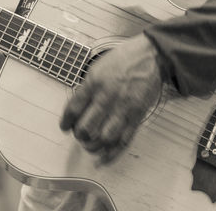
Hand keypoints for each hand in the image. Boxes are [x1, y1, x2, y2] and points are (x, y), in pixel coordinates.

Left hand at [60, 34, 162, 164]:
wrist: (150, 57)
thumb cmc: (123, 60)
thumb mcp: (97, 67)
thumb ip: (87, 88)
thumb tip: (77, 107)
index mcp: (94, 83)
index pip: (73, 109)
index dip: (66, 122)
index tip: (64, 127)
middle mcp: (107, 97)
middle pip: (86, 127)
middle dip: (79, 135)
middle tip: (79, 134)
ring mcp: (123, 108)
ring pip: (104, 137)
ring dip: (94, 145)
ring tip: (90, 144)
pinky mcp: (137, 116)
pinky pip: (123, 140)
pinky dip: (112, 153)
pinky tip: (103, 159)